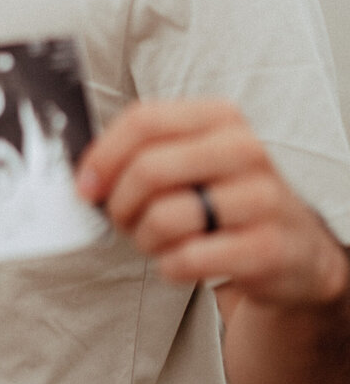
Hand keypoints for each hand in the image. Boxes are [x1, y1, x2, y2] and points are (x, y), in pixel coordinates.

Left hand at [77, 98, 348, 308]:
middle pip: (148, 169)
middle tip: (122, 220)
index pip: (144, 120)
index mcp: (219, 118)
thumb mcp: (193, 161)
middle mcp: (244, 150)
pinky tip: (181, 261)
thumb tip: (85, 174)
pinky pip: (187, 258)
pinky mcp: (266, 248)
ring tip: (157, 241)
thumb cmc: (226, 200)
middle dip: (119, 203)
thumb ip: (143, 154)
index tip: (85, 186)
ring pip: (164, 217)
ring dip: (145, 238)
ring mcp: (260, 199)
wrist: (297, 252)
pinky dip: (170, 266)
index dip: (103, 155)